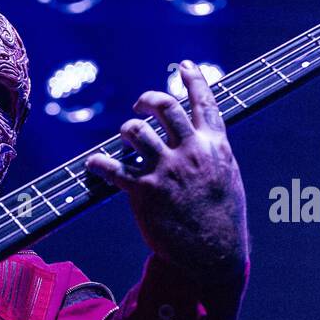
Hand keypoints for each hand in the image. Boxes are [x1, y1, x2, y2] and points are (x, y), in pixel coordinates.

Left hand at [86, 60, 248, 280]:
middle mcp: (190, 151)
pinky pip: (112, 168)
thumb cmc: (222, 220)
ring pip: (135, 130)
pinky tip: (92, 164)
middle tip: (139, 106)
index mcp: (215, 146)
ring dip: (126, 131)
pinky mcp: (144, 191)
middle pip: (164, 106)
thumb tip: (201, 143)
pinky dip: (98, 163)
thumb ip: (211, 156)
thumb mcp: (226, 179)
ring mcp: (166, 169)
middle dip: (147, 100)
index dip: (193, 79)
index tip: (183, 65)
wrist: (214, 254)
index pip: (205, 102)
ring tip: (124, 141)